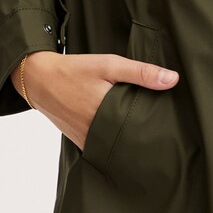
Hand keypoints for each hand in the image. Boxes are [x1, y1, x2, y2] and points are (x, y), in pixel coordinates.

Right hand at [12, 51, 178, 150]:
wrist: (39, 79)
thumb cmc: (75, 70)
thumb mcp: (109, 65)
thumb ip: (141, 72)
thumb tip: (172, 79)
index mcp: (106, 114)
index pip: (139, 131)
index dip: (155, 131)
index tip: (172, 131)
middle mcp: (96, 133)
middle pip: (129, 142)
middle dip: (144, 139)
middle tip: (164, 136)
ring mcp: (86, 140)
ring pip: (115, 147)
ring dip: (128, 142)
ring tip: (148, 138)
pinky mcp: (79, 141)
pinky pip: (101, 147)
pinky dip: (112, 143)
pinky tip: (123, 136)